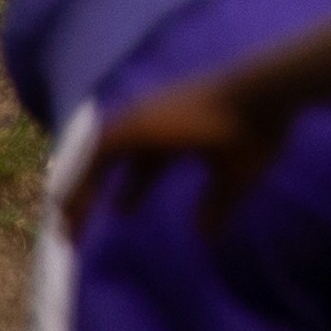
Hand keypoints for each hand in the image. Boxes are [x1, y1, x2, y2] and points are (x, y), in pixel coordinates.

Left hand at [69, 73, 291, 234]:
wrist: (263, 95)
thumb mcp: (235, 178)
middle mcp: (154, 124)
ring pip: (95, 159)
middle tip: (79, 226)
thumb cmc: (256, 132)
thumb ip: (217, 205)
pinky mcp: (133, 126)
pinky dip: (80, 186)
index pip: (144, 164)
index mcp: (179, 134)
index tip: (121, 212)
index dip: (132, 189)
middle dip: (95, 192)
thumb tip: (205, 236)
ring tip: (67, 228)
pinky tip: (73, 212)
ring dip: (80, 193)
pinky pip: (92, 160)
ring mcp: (142, 121)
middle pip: (113, 160)